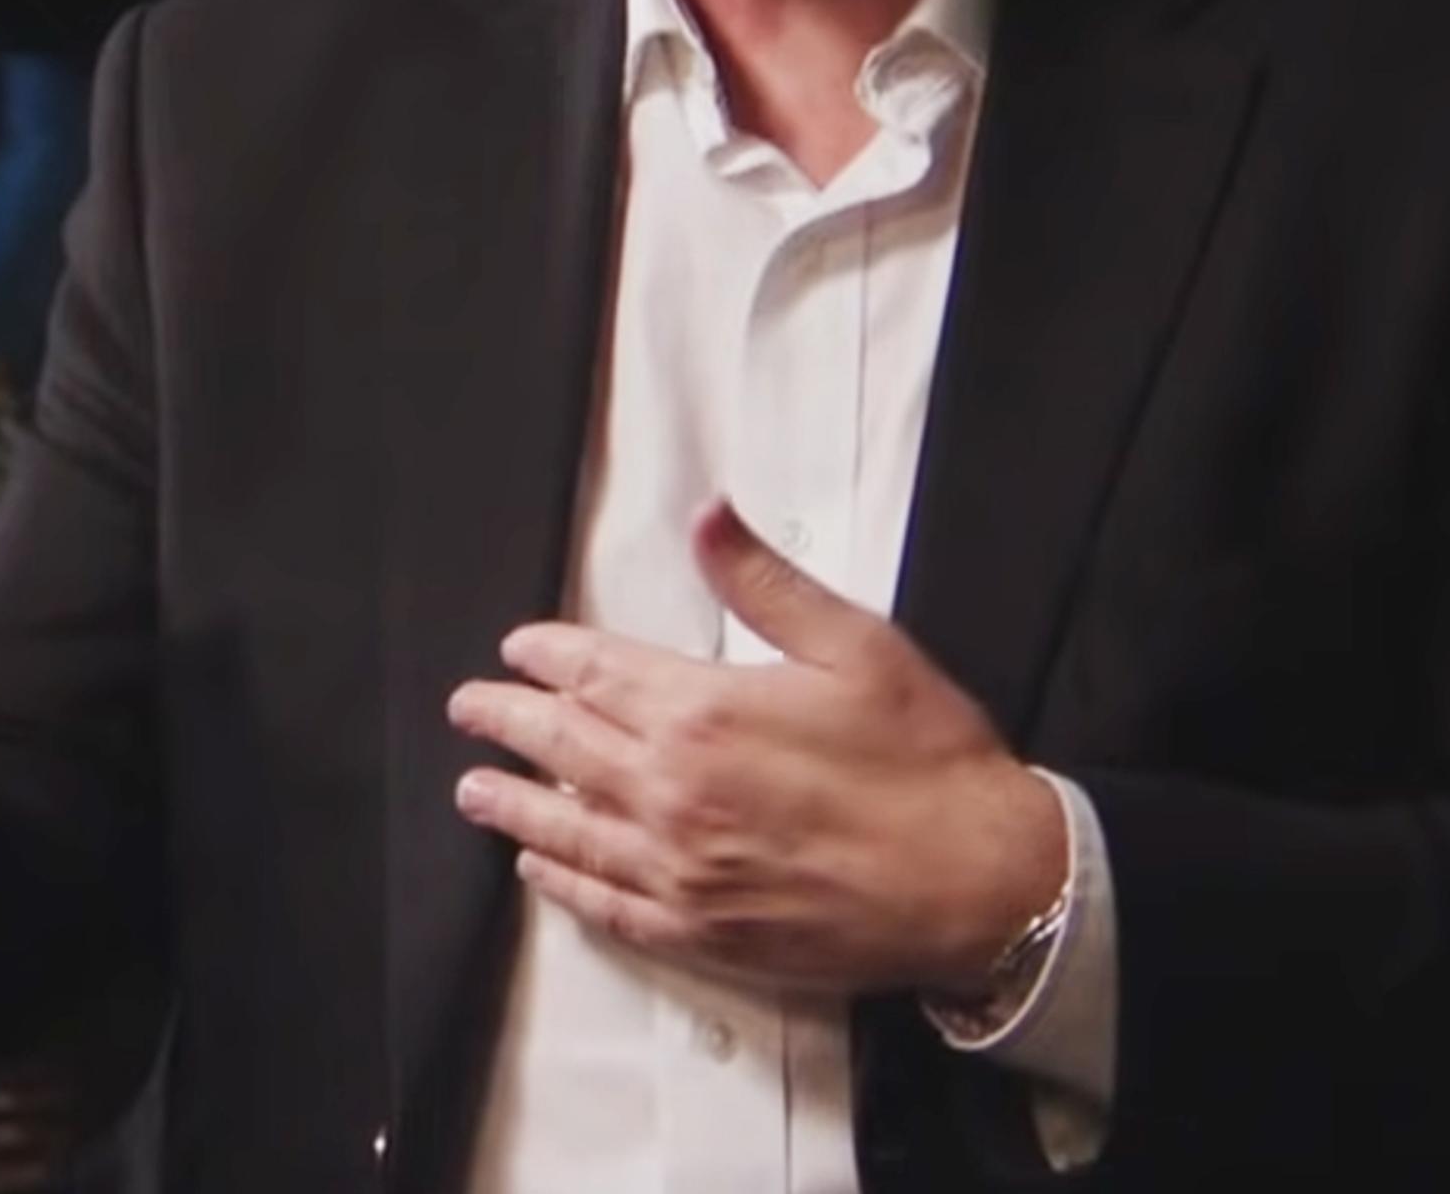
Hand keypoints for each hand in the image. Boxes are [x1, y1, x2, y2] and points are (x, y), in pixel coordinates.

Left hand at [446, 499, 1067, 998]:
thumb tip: (707, 516)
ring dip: (514, 806)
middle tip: (469, 710)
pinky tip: (541, 871)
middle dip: (508, 723)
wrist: (981, 882)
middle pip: (562, 749)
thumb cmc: (926, 761)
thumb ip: (764, 582)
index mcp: (703, 712)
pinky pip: (609, 908)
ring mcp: (680, 871)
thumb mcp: (854, 644)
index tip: (519, 649)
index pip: (595, 673)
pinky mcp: (702, 933)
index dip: (548, 656)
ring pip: (568, 832)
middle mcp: (672, 793)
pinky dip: (565, 885)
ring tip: (473, 791)